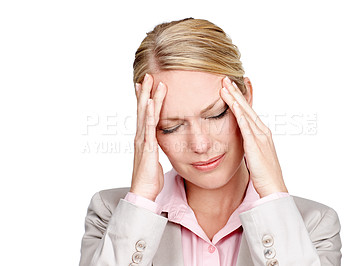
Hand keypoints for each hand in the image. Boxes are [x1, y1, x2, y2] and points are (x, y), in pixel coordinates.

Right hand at [130, 73, 166, 200]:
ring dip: (148, 96)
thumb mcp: (154, 158)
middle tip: (148, 75)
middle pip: (142, 109)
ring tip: (151, 81)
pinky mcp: (147, 147)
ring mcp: (142, 140)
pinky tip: (152, 102)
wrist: (143, 192)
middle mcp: (140, 136)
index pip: (144, 114)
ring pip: (145, 114)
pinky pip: (149, 127)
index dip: (144, 99)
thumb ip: (155, 147)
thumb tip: (158, 142)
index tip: (146, 85)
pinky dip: (150, 114)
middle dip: (145, 91)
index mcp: (143, 138)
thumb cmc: (149, 177)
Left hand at [220, 76, 287, 196]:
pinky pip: (247, 128)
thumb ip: (250, 143)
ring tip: (225, 87)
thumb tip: (242, 138)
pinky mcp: (256, 146)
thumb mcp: (255, 153)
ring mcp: (260, 137)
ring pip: (245, 114)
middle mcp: (262, 131)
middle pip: (246, 108)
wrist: (274, 187)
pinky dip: (240, 116)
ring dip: (235, 99)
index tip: (228, 87)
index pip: (248, 111)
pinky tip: (233, 106)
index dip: (238, 98)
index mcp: (262, 133)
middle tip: (225, 79)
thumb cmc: (264, 173)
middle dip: (235, 93)